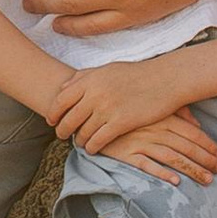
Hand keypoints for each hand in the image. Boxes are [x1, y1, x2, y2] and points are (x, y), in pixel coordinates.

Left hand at [50, 57, 216, 179]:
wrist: (165, 79)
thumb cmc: (136, 74)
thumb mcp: (107, 69)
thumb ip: (84, 76)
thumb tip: (64, 86)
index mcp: (90, 80)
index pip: (61, 100)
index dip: (53, 113)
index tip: (51, 121)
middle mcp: (95, 94)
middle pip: (69, 119)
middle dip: (62, 130)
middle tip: (62, 136)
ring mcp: (107, 109)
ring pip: (83, 132)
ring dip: (79, 140)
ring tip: (80, 143)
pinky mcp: (121, 122)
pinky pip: (98, 140)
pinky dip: (92, 147)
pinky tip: (92, 149)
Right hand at [68, 104, 216, 186]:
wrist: (89, 111)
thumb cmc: (123, 109)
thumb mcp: (150, 107)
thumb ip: (175, 113)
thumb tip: (196, 123)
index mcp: (161, 116)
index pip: (190, 132)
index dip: (207, 144)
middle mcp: (153, 129)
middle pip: (185, 146)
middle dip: (205, 159)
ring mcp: (139, 141)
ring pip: (171, 157)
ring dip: (191, 169)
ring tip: (207, 180)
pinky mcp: (125, 153)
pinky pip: (146, 165)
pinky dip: (161, 173)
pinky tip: (175, 182)